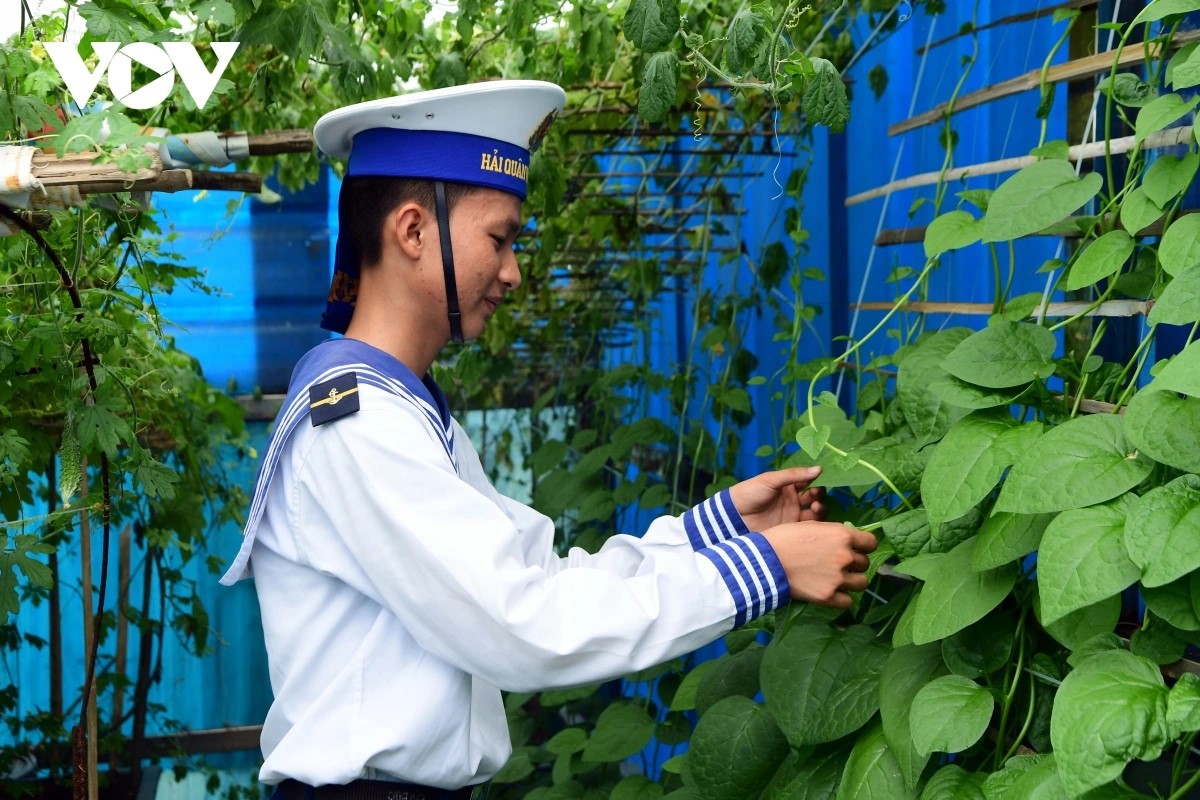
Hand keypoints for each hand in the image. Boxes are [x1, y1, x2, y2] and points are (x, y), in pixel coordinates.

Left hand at [729, 466, 826, 531]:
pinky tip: (814, 519)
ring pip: (814, 512)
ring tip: (815, 507)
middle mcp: (793, 499)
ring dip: (819, 508)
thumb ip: (794, 475)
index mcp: (788, 485)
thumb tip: (819, 468)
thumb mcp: (771, 480)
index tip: (824, 477)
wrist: (735, 516)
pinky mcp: (790, 530)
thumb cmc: (751, 492)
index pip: (809, 481)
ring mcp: (792, 515)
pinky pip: (807, 526)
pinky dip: (815, 523)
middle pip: (814, 496)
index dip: (817, 479)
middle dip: (819, 494)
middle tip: (816, 494)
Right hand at [761, 521, 875, 608]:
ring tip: (839, 579)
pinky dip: (842, 597)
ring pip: (862, 583)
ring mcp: (838, 578)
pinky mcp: (828, 596)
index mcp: (842, 536)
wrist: (765, 560)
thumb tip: (845, 539)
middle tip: (839, 563)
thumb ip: (833, 532)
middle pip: (865, 563)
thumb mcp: (812, 525)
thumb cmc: (784, 538)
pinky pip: (848, 601)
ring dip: (853, 580)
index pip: (871, 542)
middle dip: (855, 563)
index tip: (858, 548)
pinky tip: (832, 592)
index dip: (864, 545)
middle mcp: (845, 557)